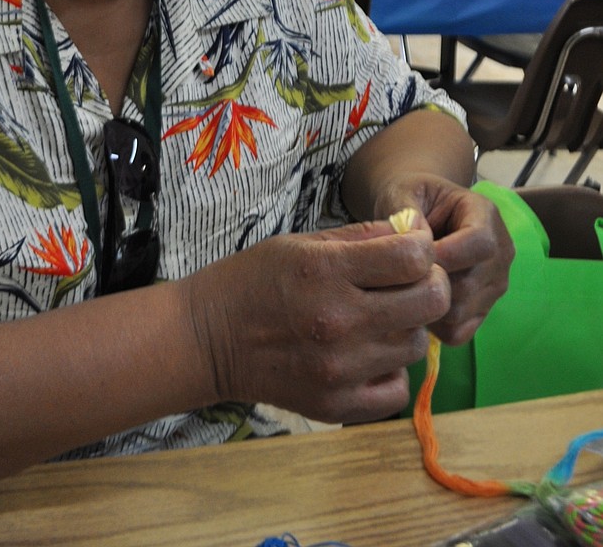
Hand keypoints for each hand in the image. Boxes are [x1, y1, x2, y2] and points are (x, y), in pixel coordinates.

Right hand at [183, 221, 450, 424]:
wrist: (207, 340)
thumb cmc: (253, 281)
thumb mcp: (301, 243)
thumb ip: (361, 237)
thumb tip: (411, 230)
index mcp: (326, 272)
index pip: (411, 257)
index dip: (422, 246)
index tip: (414, 246)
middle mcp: (338, 321)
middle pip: (429, 301)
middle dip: (430, 283)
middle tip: (411, 280)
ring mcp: (340, 369)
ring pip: (416, 345)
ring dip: (408, 326)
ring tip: (380, 317)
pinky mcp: (337, 405)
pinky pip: (398, 389)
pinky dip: (392, 371)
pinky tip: (369, 354)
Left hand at [372, 178, 513, 345]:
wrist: (417, 212)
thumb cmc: (410, 199)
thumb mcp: (403, 192)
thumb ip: (406, 211)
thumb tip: (414, 240)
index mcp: (485, 215)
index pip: (480, 243)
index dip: (445, 255)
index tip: (410, 257)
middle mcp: (500, 252)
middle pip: (468, 284)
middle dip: (426, 283)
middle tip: (395, 274)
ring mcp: (494, 285)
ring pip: (460, 313)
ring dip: (425, 305)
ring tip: (403, 285)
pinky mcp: (482, 311)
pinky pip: (458, 333)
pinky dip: (432, 325)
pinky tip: (415, 300)